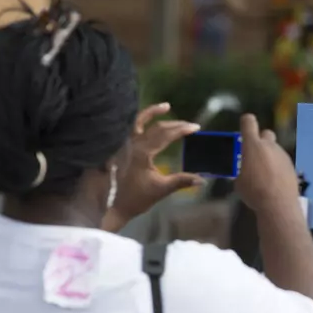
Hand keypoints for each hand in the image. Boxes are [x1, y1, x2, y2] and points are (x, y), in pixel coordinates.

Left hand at [104, 103, 204, 230]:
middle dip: (175, 124)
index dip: (182, 129)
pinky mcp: (119, 147)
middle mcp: (132, 144)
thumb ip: (181, 181)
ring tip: (165, 106)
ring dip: (153, 113)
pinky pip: (130, 128)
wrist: (111, 206)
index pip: (166, 135)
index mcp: (143, 152)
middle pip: (157, 127)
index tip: (196, 127)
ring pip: (139, 121)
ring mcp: (124, 144)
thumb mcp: (161, 190)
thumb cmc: (135, 199)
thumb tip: (202, 180)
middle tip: (190, 125)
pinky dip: (140, 121)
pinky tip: (146, 120)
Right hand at [235, 113, 299, 211]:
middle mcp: (269, 145)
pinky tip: (274, 180)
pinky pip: (281, 160)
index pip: (249, 122)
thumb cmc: (253, 192)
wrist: (278, 204)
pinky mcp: (291, 165)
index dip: (246, 123)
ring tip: (264, 173)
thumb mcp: (239, 181)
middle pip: (265, 133)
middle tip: (254, 155)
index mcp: (253, 146)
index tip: (243, 130)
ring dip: (269, 155)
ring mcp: (282, 154)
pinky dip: (277, 165)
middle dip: (260, 140)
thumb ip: (241, 169)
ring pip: (274, 148)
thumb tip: (244, 171)